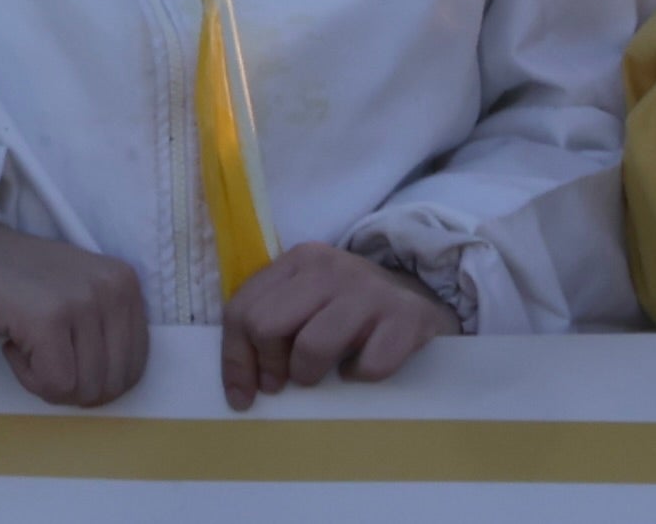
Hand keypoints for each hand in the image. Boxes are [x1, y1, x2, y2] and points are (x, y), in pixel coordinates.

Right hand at [0, 220, 148, 407]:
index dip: (96, 383)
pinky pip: (54, 384)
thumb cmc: (15, 283)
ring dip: (46, 381)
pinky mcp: (49, 318)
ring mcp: (83, 301)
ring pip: (83, 389)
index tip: (64, 361)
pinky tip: (11, 344)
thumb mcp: (77, 295)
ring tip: (25, 344)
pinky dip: (27, 378)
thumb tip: (115, 388)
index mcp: (126, 284)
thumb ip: (103, 331)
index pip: (135, 367)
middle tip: (41, 357)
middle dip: (72, 388)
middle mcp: (114, 288)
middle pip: (112, 384)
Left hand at [219, 242, 456, 408]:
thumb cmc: (348, 309)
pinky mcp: (405, 317)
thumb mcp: (306, 301)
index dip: (236, 360)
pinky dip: (360, 377)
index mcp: (299, 260)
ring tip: (320, 374)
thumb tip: (240, 388)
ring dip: (310, 374)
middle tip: (283, 383)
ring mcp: (369, 290)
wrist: (419, 299)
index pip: (242, 310)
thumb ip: (270, 323)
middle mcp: (330, 267)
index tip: (244, 395)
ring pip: (311, 347)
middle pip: (266, 326)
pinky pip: (367, 367)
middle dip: (270, 366)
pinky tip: (359, 368)